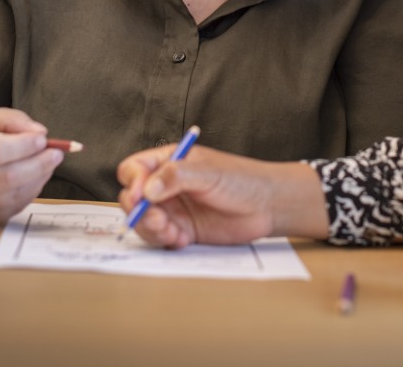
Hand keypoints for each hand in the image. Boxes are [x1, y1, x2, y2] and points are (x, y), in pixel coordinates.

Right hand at [0, 108, 62, 224]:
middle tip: (56, 152)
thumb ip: (10, 120)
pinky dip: (31, 191)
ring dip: (38, 177)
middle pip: (6, 178)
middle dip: (38, 164)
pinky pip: (12, 207)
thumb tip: (39, 132)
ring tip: (49, 161)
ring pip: (13, 195)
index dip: (23, 146)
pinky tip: (36, 176)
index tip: (42, 138)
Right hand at [116, 144, 329, 248]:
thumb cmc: (241, 180)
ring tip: (170, 231)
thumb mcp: (208, 172)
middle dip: (138, 210)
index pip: (135, 169)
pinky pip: (162, 238)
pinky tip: (181, 240)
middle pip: (134, 198)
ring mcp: (174, 209)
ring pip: (144, 221)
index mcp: (169, 162)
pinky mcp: (183, 230)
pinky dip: (165, 241)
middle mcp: (166, 186)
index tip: (142, 195)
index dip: (134, 181)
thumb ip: (176, 177)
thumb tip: (148, 189)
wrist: (268, 206)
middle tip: (155, 218)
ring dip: (150, 229)